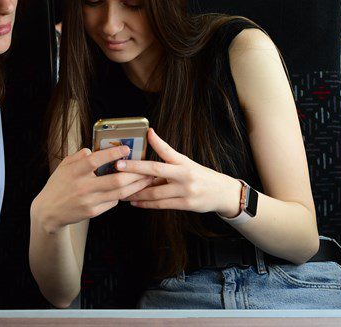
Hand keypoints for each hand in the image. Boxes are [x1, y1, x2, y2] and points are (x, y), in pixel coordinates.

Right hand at [32, 146, 153, 233]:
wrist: (48, 211)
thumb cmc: (58, 185)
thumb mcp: (64, 166)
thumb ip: (79, 156)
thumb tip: (93, 149)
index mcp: (74, 172)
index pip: (95, 160)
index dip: (112, 153)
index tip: (126, 148)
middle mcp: (82, 187)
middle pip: (115, 180)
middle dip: (135, 173)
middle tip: (146, 167)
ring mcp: (88, 201)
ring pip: (119, 193)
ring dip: (135, 186)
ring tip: (146, 179)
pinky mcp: (92, 212)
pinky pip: (113, 202)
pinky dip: (122, 194)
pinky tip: (130, 189)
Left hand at [118, 129, 241, 215]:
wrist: (223, 193)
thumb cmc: (201, 176)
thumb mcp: (187, 163)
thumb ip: (168, 159)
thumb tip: (148, 149)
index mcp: (184, 162)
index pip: (167, 150)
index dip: (155, 141)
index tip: (145, 134)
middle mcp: (185, 174)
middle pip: (156, 170)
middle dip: (135, 169)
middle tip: (118, 168)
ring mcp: (186, 190)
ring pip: (155, 192)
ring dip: (136, 192)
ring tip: (122, 191)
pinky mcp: (186, 204)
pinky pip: (161, 205)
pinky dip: (146, 203)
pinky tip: (135, 202)